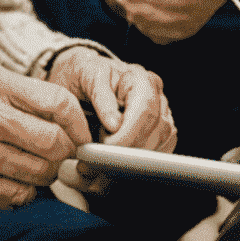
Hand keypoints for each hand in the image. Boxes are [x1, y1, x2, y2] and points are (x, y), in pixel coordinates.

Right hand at [0, 60, 91, 208]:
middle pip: (54, 142)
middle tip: (63, 159)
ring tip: (35, 171)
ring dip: (45, 177)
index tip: (81, 135)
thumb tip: (59, 116)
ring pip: (38, 173)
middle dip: (66, 155)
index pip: (57, 102)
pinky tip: (12, 185)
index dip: (78, 124)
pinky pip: (13, 196)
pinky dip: (22, 195)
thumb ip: (13, 93)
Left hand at [48, 46, 177, 196]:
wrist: (79, 80)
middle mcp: (155, 97)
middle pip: (156, 132)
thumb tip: (115, 123)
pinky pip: (159, 155)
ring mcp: (160, 115)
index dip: (127, 135)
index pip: (145, 112)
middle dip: (127, 152)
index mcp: (140, 79)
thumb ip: (100, 95)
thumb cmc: (82, 75)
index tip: (106, 148)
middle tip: (98, 160)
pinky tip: (117, 165)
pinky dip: (138, 166)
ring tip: (103, 164)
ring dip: (132, 162)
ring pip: (160, 146)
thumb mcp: (84, 75)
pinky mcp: (158, 132)